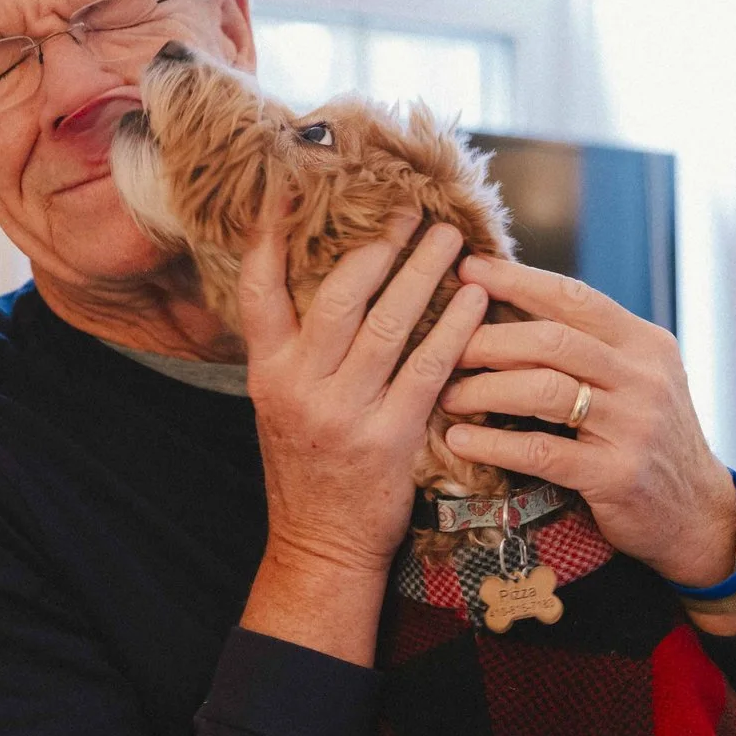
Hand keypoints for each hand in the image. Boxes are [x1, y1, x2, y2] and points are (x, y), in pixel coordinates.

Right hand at [239, 208, 486, 665]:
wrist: (321, 548)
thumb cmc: (309, 471)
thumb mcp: (281, 407)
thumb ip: (295, 351)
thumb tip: (324, 281)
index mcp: (267, 373)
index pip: (259, 290)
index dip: (271, 236)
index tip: (288, 188)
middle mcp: (300, 386)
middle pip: (340, 295)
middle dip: (379, 245)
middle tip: (410, 209)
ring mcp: (343, 412)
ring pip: (389, 323)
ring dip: (424, 274)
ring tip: (451, 240)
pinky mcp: (388, 438)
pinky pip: (428, 369)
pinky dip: (454, 329)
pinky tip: (476, 302)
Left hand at [438, 258, 735, 625]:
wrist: (698, 514)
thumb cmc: (649, 439)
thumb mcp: (638, 380)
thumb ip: (590, 347)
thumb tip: (508, 306)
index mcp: (645, 343)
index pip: (574, 298)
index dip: (517, 280)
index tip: (469, 268)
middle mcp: (644, 378)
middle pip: (552, 340)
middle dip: (488, 338)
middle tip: (444, 343)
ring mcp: (633, 427)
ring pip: (544, 391)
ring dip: (485, 389)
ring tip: (447, 394)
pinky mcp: (616, 475)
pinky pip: (541, 451)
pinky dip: (493, 445)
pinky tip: (460, 441)